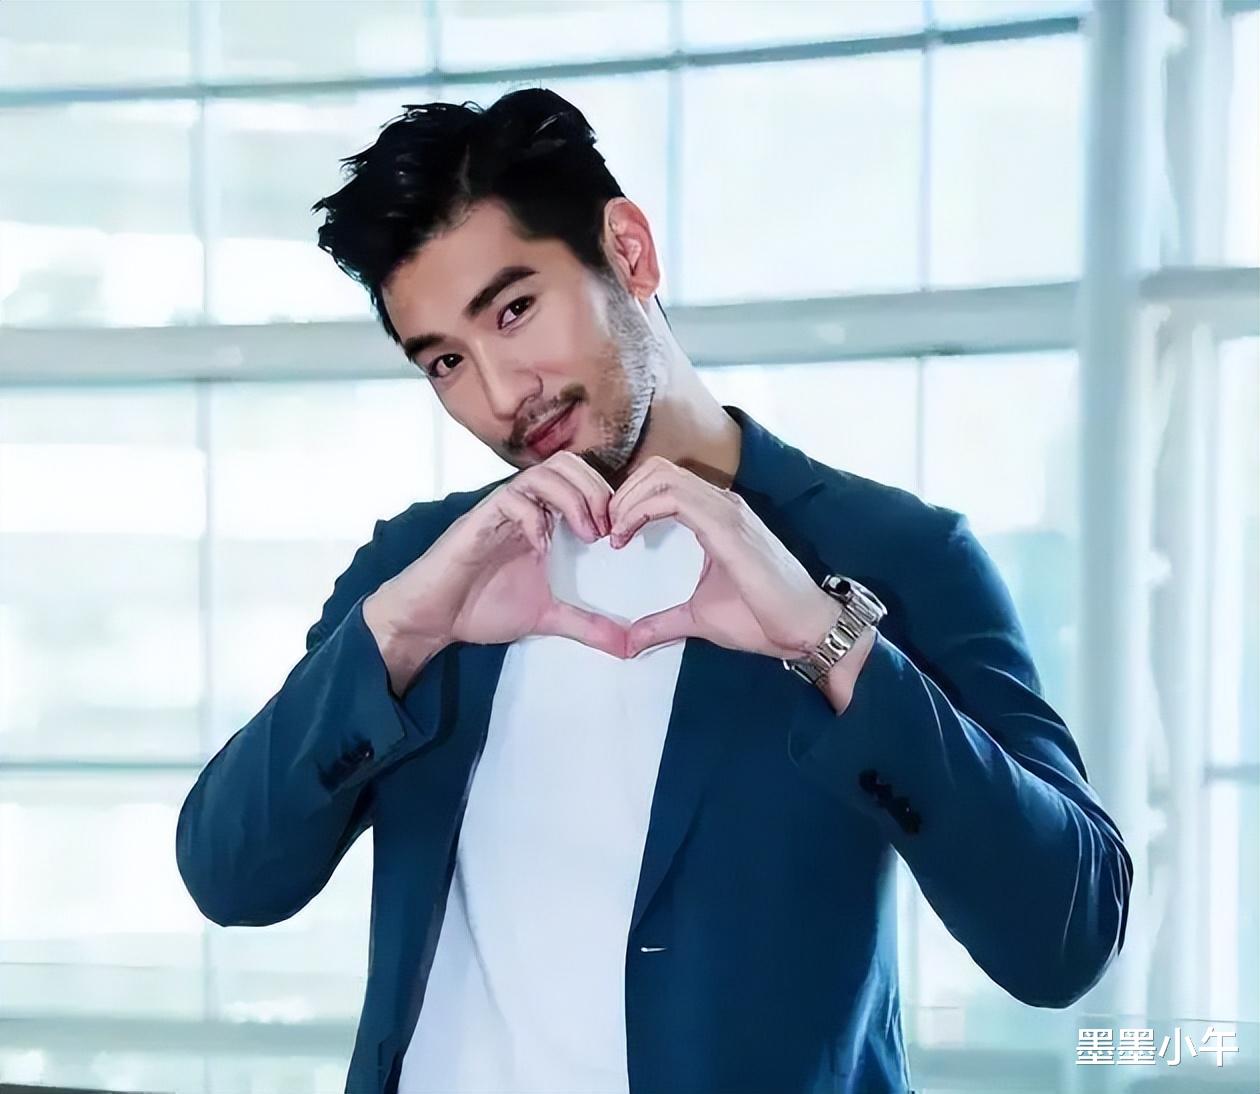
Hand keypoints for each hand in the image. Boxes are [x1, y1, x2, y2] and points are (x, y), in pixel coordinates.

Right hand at [366, 451, 627, 661]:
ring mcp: (500, 511)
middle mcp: (523, 507)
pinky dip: (534, 517)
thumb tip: (628, 646)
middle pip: (566, 464)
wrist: (433, 617)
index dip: (607, 496)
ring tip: (586, 533)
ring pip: (541, 473)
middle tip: (607, 528)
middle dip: (595, 490)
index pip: (580, 478)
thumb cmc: (482, 606)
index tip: (620, 534)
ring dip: (572, 498)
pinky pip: (509, 500)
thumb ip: (587, 626)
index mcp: (542, 518)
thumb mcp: (547, 618)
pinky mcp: (478, 521)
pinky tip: (542, 546)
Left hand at [606, 456, 841, 659]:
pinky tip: (626, 535)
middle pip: (657, 470)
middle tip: (605, 531)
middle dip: (622, 494)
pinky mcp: (728, 527)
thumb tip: (628, 643)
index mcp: (716, 515)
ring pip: (662, 476)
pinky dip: (640, 509)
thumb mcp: (699, 619)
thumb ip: (662, 623)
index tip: (611, 535)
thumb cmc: (764, 617)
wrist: (806, 628)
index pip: (663, 482)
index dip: (629, 500)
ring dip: (627, 499)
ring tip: (613, 533)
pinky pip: (674, 498)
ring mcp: (727, 511)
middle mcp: (722, 504)